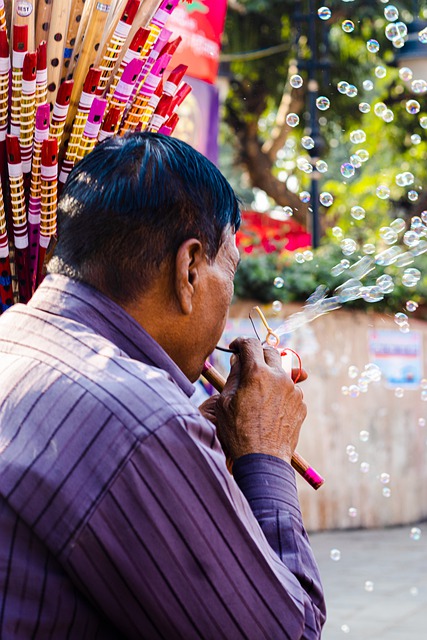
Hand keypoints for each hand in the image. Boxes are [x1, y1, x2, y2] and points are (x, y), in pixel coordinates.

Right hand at [208, 338, 306, 463]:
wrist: (262, 461)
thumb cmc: (237, 433)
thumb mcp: (225, 402)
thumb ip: (233, 375)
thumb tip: (238, 360)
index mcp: (257, 373)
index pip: (250, 344)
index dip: (240, 342)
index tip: (235, 348)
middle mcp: (278, 377)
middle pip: (270, 352)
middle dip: (258, 354)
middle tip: (247, 363)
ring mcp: (293, 391)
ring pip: (281, 371)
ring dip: (270, 374)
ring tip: (257, 392)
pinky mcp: (301, 404)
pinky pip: (290, 390)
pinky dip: (279, 392)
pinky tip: (268, 408)